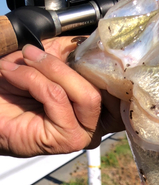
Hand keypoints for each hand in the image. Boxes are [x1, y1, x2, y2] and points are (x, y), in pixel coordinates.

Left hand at [0, 37, 123, 157]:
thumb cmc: (16, 88)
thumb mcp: (51, 60)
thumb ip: (74, 53)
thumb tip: (93, 44)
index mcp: (98, 106)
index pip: (119, 86)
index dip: (105, 65)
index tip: (82, 48)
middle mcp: (97, 124)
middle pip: (103, 89)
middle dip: (64, 65)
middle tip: (32, 53)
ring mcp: (84, 134)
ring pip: (86, 95)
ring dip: (47, 71)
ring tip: (20, 64)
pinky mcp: (67, 140)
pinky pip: (58, 98)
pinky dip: (32, 80)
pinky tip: (14, 75)